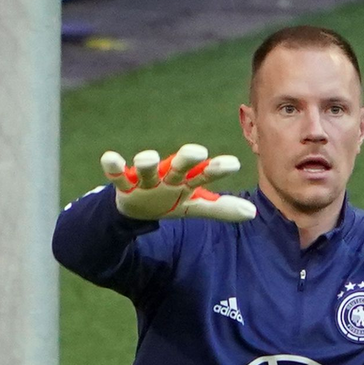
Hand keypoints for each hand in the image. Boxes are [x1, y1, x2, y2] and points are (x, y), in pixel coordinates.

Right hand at [102, 143, 256, 221]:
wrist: (137, 206)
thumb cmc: (171, 199)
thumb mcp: (195, 205)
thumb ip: (221, 209)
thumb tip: (253, 213)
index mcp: (187, 180)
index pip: (205, 173)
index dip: (217, 169)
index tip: (234, 164)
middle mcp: (168, 175)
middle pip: (178, 166)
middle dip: (186, 158)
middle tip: (198, 151)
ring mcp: (145, 179)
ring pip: (146, 168)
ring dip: (145, 161)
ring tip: (148, 157)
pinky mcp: (124, 185)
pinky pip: (117, 175)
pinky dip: (112, 166)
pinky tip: (110, 158)